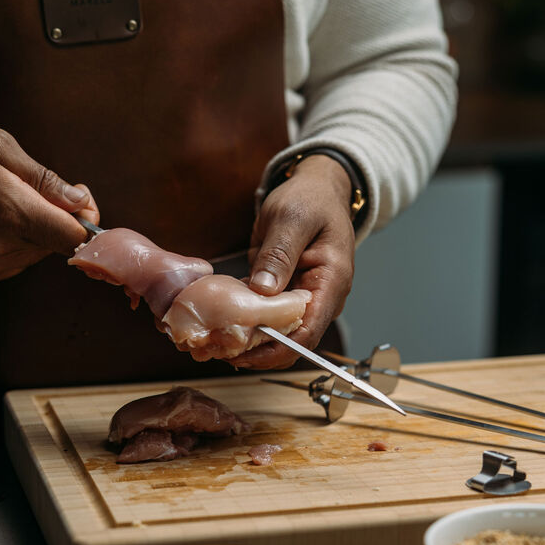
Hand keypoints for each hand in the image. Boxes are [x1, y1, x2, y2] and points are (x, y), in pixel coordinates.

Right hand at [0, 125, 98, 286]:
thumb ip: (46, 179)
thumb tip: (82, 202)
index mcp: (7, 210)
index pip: (75, 238)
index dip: (89, 224)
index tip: (82, 206)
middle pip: (59, 246)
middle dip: (58, 221)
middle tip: (32, 192)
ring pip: (38, 255)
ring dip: (35, 232)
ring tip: (4, 204)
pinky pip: (17, 263)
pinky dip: (16, 245)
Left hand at [229, 154, 354, 369]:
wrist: (316, 190)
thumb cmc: (310, 200)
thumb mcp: (291, 218)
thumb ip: (279, 254)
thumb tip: (263, 291)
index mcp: (331, 283)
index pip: (307, 334)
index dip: (276, 350)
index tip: (243, 355)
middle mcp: (320, 299)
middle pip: (291, 341)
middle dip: (257, 351)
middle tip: (218, 349)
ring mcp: (302, 299)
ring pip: (277, 334)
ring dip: (248, 340)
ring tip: (213, 341)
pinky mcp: (284, 295)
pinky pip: (267, 317)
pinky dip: (246, 323)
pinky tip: (220, 324)